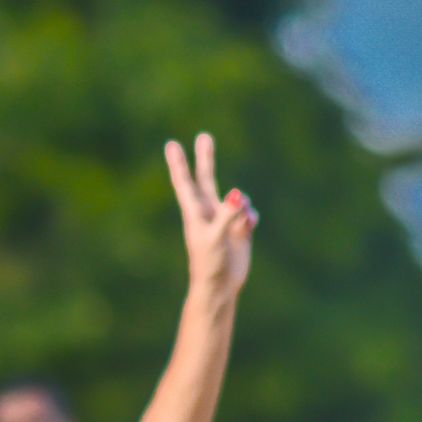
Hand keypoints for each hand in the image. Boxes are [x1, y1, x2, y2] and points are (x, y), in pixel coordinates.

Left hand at [166, 133, 255, 298]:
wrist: (219, 286)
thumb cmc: (209, 264)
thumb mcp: (217, 238)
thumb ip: (228, 214)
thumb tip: (237, 193)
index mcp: (194, 213)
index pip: (184, 182)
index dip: (179, 163)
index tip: (171, 143)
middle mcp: (208, 212)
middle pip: (206, 178)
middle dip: (205, 158)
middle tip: (203, 135)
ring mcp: (224, 219)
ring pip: (236, 197)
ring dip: (242, 204)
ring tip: (241, 224)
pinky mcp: (238, 228)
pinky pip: (249, 212)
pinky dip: (251, 217)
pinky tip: (247, 230)